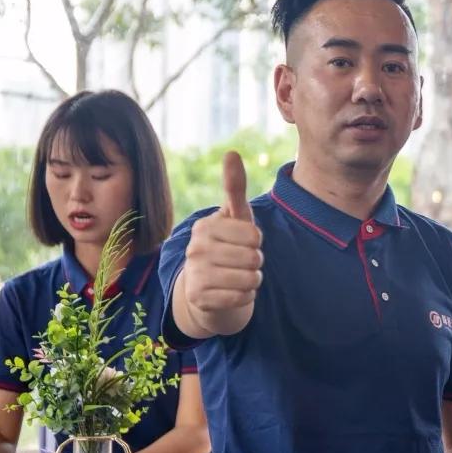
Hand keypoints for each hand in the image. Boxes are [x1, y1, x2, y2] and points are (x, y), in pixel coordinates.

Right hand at [181, 152, 263, 334]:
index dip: (256, 242)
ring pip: (250, 279)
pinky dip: (245, 297)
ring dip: (253, 281)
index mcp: (205, 226)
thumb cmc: (227, 247)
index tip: (243, 243)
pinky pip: (242, 298)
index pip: (254, 235)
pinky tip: (232, 292)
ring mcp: (195, 275)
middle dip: (255, 263)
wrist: (205, 289)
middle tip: (240, 263)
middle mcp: (195, 249)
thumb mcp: (234, 218)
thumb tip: (231, 152)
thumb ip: (235, 188)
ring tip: (238, 277)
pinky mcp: (199, 299)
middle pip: (253, 258)